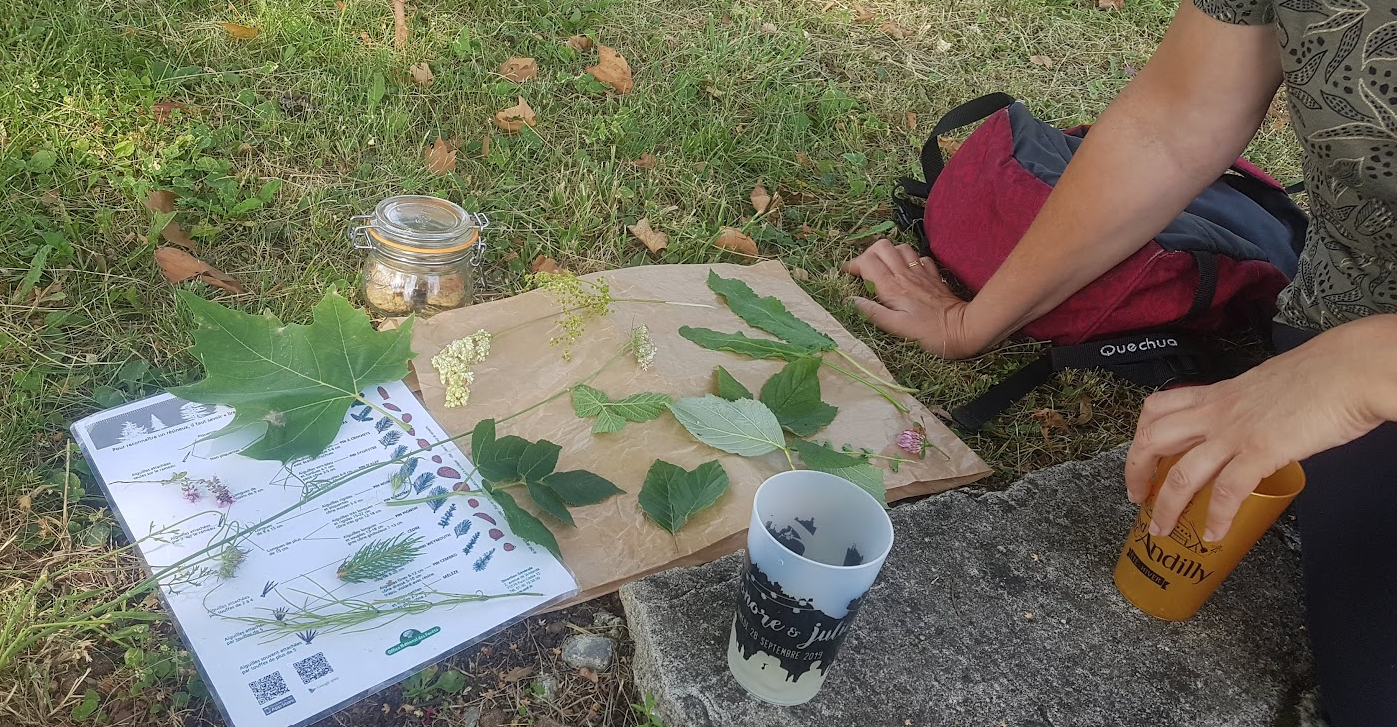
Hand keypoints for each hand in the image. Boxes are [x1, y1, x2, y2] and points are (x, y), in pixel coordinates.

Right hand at [841, 240, 978, 358]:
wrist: (964, 328)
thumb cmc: (930, 333)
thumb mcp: (897, 328)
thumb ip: (873, 312)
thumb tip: (851, 300)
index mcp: (893, 288)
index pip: (867, 263)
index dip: (852, 265)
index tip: (846, 274)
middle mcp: (905, 275)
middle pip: (882, 247)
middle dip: (868, 253)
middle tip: (864, 269)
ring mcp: (921, 273)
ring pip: (900, 247)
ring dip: (889, 253)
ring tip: (884, 267)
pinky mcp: (934, 276)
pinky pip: (919, 257)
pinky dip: (909, 260)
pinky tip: (908, 271)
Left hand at [1125, 318, 1396, 541]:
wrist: (1352, 367)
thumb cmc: (1323, 372)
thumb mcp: (1268, 384)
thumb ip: (1250, 405)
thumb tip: (1252, 424)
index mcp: (1219, 393)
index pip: (1159, 407)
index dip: (1140, 435)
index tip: (1140, 458)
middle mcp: (1218, 411)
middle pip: (1153, 438)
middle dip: (1135, 471)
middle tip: (1136, 497)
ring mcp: (1236, 431)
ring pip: (1181, 472)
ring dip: (1166, 506)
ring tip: (1163, 530)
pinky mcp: (1262, 449)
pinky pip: (1228, 490)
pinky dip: (1217, 517)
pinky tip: (1213, 534)